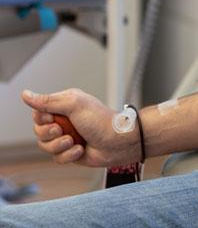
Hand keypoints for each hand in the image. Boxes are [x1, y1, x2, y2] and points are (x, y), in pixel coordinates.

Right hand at [21, 88, 139, 166]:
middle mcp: (64, 121)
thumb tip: (25, 94)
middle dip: (49, 134)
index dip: (41, 119)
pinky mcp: (70, 152)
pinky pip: (56, 158)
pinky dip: (68, 155)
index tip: (52, 118)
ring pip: (45, 146)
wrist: (118, 142)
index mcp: (64, 105)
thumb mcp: (74, 105)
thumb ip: (48, 101)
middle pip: (38, 131)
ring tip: (74, 141)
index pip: (38, 112)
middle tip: (63, 130)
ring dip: (59, 145)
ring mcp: (67, 137)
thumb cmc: (101, 120)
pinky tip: (81, 150)